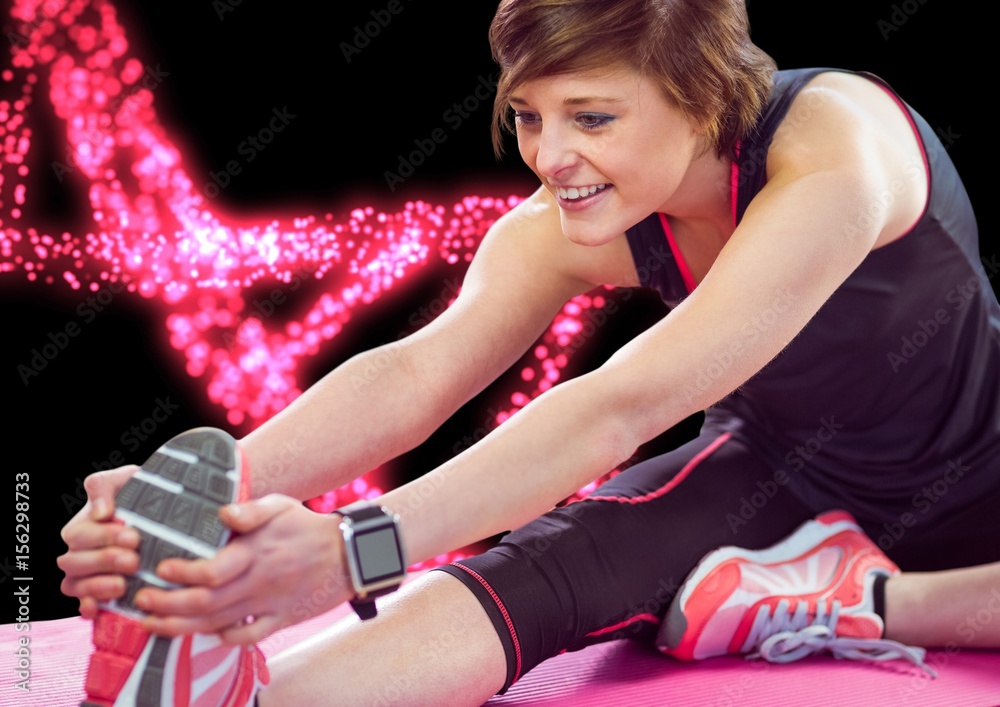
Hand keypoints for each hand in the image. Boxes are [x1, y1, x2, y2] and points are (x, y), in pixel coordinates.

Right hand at [57, 465, 141, 618]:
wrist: (166, 512)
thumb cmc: (142, 495)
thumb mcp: (126, 480)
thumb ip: (104, 486)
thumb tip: (99, 512)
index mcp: (83, 525)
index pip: (78, 535)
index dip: (103, 538)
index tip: (133, 536)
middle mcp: (79, 552)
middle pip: (73, 562)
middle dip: (104, 561)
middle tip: (134, 560)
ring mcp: (87, 575)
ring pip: (74, 586)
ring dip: (96, 587)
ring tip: (123, 584)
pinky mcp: (100, 594)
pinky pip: (82, 606)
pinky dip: (88, 608)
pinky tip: (101, 608)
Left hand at [133, 494, 351, 643]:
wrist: (349, 555)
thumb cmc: (309, 526)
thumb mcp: (282, 505)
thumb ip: (250, 509)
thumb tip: (221, 513)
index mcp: (256, 553)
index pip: (211, 571)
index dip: (181, 574)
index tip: (161, 568)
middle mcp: (260, 582)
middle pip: (205, 604)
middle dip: (167, 606)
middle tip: (142, 602)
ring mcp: (269, 605)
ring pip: (217, 624)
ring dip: (181, 627)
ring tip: (154, 624)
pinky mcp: (280, 619)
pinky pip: (247, 637)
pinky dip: (222, 638)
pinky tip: (205, 632)